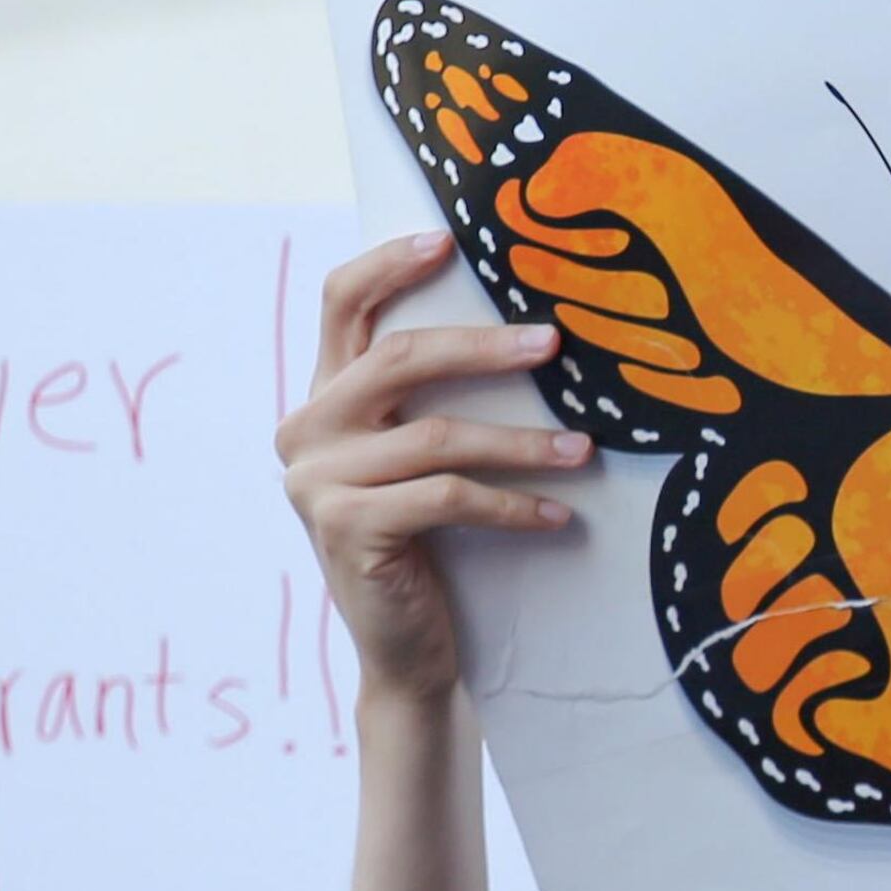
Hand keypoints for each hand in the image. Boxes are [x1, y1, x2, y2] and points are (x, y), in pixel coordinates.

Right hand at [276, 233, 586, 699]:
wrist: (406, 651)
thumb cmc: (428, 545)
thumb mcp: (417, 461)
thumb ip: (424, 400)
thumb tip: (522, 327)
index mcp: (321, 399)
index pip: (339, 306)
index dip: (388, 264)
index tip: (448, 238)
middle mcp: (304, 431)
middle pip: (397, 359)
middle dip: (483, 347)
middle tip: (555, 342)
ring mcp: (316, 482)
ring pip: (436, 436)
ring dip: (521, 442)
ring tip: (585, 449)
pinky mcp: (347, 528)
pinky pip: (447, 498)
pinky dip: (511, 503)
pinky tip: (557, 515)